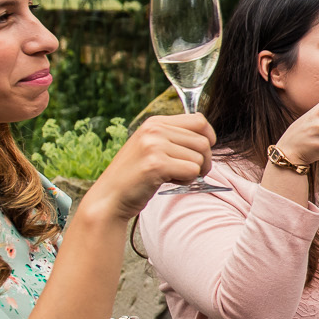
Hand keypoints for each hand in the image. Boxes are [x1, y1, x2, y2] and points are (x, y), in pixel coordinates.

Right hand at [84, 114, 216, 218]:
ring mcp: (154, 145)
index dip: (209, 138)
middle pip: (203, 142)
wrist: (109, 198)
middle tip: (188, 172)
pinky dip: (187, 181)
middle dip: (204, 161)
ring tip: (173, 176)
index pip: (199, 120)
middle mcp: (154, 129)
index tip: (201, 153)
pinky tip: (169, 182)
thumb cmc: (136, 176)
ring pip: (200, 158)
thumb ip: (174, 138)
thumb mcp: (152, 147)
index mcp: (155, 122)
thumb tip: (209, 137)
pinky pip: (192, 171)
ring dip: (193, 172)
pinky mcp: (156, 164)